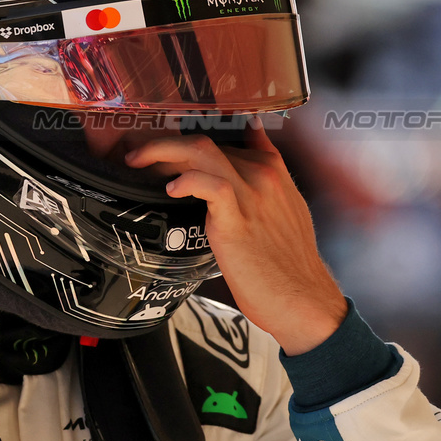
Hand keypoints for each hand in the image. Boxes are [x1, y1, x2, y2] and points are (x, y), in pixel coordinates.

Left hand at [125, 124, 346, 354]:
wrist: (303, 299)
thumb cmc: (288, 262)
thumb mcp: (286, 208)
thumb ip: (267, 181)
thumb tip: (244, 160)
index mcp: (272, 169)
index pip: (222, 141)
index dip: (187, 145)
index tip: (162, 152)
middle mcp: (262, 174)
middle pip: (204, 142)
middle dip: (165, 145)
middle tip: (138, 157)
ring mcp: (251, 194)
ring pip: (201, 152)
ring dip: (161, 151)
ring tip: (138, 162)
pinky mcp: (237, 219)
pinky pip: (209, 184)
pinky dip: (186, 181)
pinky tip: (171, 190)